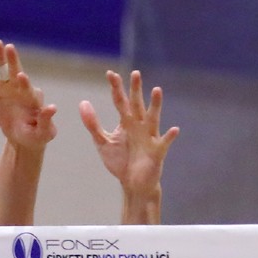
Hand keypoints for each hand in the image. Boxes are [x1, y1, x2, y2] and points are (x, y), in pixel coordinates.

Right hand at [0, 41, 57, 149]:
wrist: (23, 139)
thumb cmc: (37, 136)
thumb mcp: (44, 132)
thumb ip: (46, 120)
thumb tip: (52, 107)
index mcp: (33, 98)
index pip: (28, 88)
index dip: (24, 83)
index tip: (21, 77)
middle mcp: (21, 88)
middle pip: (17, 72)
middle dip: (13, 61)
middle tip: (10, 47)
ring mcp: (9, 87)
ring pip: (3, 69)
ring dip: (0, 57)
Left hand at [80, 69, 177, 200]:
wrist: (132, 184)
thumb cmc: (120, 161)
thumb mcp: (103, 142)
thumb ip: (93, 124)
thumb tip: (83, 102)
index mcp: (126, 122)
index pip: (120, 101)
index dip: (116, 88)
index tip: (110, 73)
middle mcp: (139, 125)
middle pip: (136, 104)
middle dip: (135, 90)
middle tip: (135, 73)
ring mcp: (149, 137)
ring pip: (153, 118)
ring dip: (155, 105)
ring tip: (156, 90)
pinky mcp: (157, 152)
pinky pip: (164, 143)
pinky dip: (169, 137)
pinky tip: (174, 129)